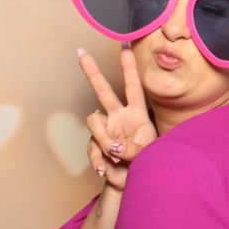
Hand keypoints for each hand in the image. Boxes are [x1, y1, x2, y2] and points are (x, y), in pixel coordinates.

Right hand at [79, 47, 156, 189]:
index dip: (129, 67)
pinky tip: (107, 168)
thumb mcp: (148, 154)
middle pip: (103, 91)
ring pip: (94, 121)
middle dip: (92, 72)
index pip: (133, 86)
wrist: (132, 182)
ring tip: (118, 157)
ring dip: (105, 140)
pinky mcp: (94, 144)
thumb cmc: (146, 163)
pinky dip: (99, 160)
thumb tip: (113, 145)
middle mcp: (119, 117)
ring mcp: (105, 129)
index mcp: (137, 114)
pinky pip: (91, 146)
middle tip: (81, 53)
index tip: (125, 47)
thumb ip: (133, 149)